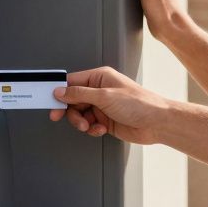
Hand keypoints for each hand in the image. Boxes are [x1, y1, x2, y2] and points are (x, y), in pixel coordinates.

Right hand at [48, 67, 167, 144]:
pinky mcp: (106, 120)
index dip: (60, 92)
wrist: (157, 123)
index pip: (72, 82)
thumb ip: (80, 94)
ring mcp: (102, 106)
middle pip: (73, 100)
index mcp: (99, 77)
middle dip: (70, 111)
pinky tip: (101, 129)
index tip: (51, 103)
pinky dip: (92, 129)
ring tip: (90, 126)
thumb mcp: (105, 96)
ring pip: (79, 114)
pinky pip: (89, 124)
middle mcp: (100, 90)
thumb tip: (60, 91)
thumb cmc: (139, 104)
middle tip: (61, 118)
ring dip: (81, 122)